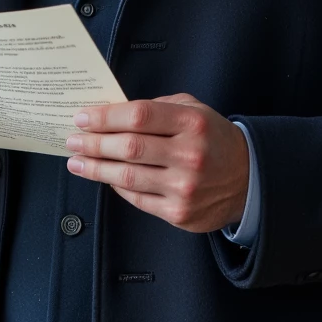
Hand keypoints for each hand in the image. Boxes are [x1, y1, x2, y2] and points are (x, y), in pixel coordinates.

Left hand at [65, 93, 249, 231]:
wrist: (249, 179)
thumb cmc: (214, 140)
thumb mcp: (195, 110)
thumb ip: (158, 108)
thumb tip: (113, 112)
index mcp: (192, 123)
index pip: (138, 116)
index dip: (105, 117)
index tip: (83, 118)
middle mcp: (189, 155)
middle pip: (128, 148)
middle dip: (93, 143)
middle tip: (72, 140)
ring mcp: (184, 188)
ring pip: (127, 176)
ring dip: (95, 168)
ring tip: (77, 161)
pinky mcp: (179, 213)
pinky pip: (136, 198)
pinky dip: (116, 186)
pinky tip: (104, 177)